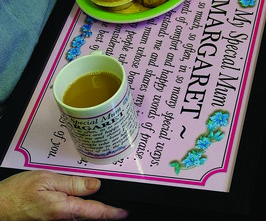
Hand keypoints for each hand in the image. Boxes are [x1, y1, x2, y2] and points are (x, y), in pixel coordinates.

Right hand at [0, 171, 127, 219]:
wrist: (0, 205)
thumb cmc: (19, 192)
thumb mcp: (48, 179)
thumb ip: (73, 183)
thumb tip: (96, 185)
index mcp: (64, 207)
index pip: (95, 212)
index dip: (112, 212)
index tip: (123, 212)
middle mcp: (63, 219)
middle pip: (90, 216)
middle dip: (105, 213)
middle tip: (118, 208)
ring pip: (82, 217)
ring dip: (94, 212)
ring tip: (105, 206)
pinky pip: (72, 217)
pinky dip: (83, 211)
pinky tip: (85, 205)